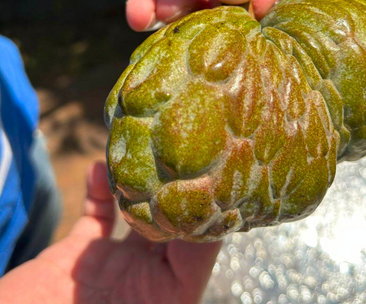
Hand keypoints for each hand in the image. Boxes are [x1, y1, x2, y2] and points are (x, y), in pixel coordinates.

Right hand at [0, 162, 220, 303]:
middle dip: (176, 192)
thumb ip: (179, 272)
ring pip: (135, 215)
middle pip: (170, 227)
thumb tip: (211, 229)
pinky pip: (95, 216)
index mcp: (165, 298)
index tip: (210, 177)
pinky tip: (96, 169)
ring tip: (142, 155)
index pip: (198, 254)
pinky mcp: (77, 256)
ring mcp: (111, 266)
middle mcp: (143, 281)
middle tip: (181, 154)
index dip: (207, 217)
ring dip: (138, 186)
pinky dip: (98, 192)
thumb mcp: (150, 301)